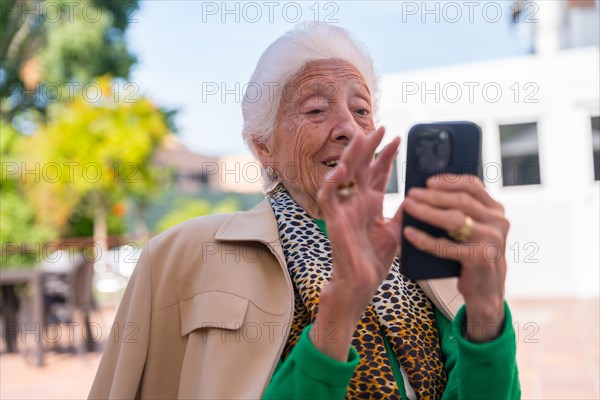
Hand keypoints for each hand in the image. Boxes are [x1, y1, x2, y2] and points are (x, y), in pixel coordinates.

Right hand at [311, 127, 402, 359]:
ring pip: (343, 175)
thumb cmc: (374, 262)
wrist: (361, 285)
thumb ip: (403, 212)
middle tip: (381, 128)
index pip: (377, 173)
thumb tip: (419, 196)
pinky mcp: (333, 221)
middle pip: (361, 167)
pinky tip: (342, 169)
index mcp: (370, 204)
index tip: (398, 138)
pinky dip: (332, 182)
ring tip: (361, 138)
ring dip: (351, 156)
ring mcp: (343, 209)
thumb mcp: (396, 231)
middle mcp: (355, 202)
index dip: (386, 156)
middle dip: (370, 147)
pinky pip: (327, 197)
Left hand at [402, 174, 508, 341]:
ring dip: (427, 212)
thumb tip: (426, 192)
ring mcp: (492, 240)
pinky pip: (446, 246)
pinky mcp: (480, 258)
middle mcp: (498, 221)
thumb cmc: (471, 254)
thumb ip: (460, 211)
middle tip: (411, 194)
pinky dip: (424, 239)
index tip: (428, 181)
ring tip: (408, 207)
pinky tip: (409, 234)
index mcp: (495, 209)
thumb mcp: (472, 229)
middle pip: (461, 201)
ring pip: (454, 219)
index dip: (449, 180)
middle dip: (432, 196)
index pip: (473, 186)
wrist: (486, 290)